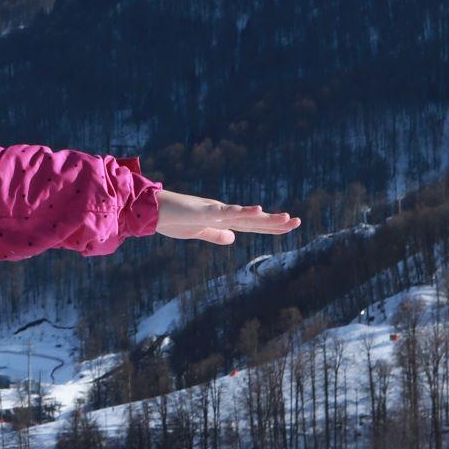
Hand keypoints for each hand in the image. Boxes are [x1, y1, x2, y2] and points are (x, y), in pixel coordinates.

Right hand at [155, 189, 298, 245]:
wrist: (150, 210)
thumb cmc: (171, 220)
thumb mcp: (197, 232)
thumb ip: (215, 234)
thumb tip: (233, 239)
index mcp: (220, 219)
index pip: (250, 225)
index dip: (270, 226)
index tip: (289, 225)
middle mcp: (221, 212)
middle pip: (252, 220)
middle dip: (275, 222)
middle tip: (297, 221)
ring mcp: (214, 210)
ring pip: (244, 215)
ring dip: (265, 217)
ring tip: (285, 217)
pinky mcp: (203, 211)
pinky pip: (225, 212)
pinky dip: (241, 211)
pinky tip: (256, 209)